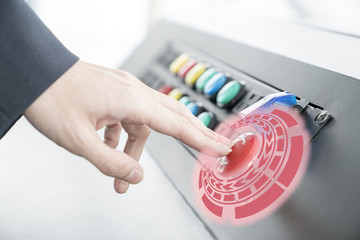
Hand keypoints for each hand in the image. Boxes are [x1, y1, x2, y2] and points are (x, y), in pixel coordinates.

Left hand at [24, 60, 232, 193]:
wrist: (33, 73)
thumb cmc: (52, 99)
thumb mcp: (79, 140)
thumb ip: (111, 162)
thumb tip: (136, 176)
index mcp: (130, 100)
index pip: (176, 124)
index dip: (201, 139)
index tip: (220, 147)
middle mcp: (132, 91)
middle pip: (174, 116)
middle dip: (194, 135)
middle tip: (213, 148)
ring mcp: (124, 90)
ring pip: (146, 122)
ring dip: (137, 150)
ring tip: (122, 175)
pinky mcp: (114, 92)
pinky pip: (128, 119)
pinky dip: (122, 138)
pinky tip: (107, 149)